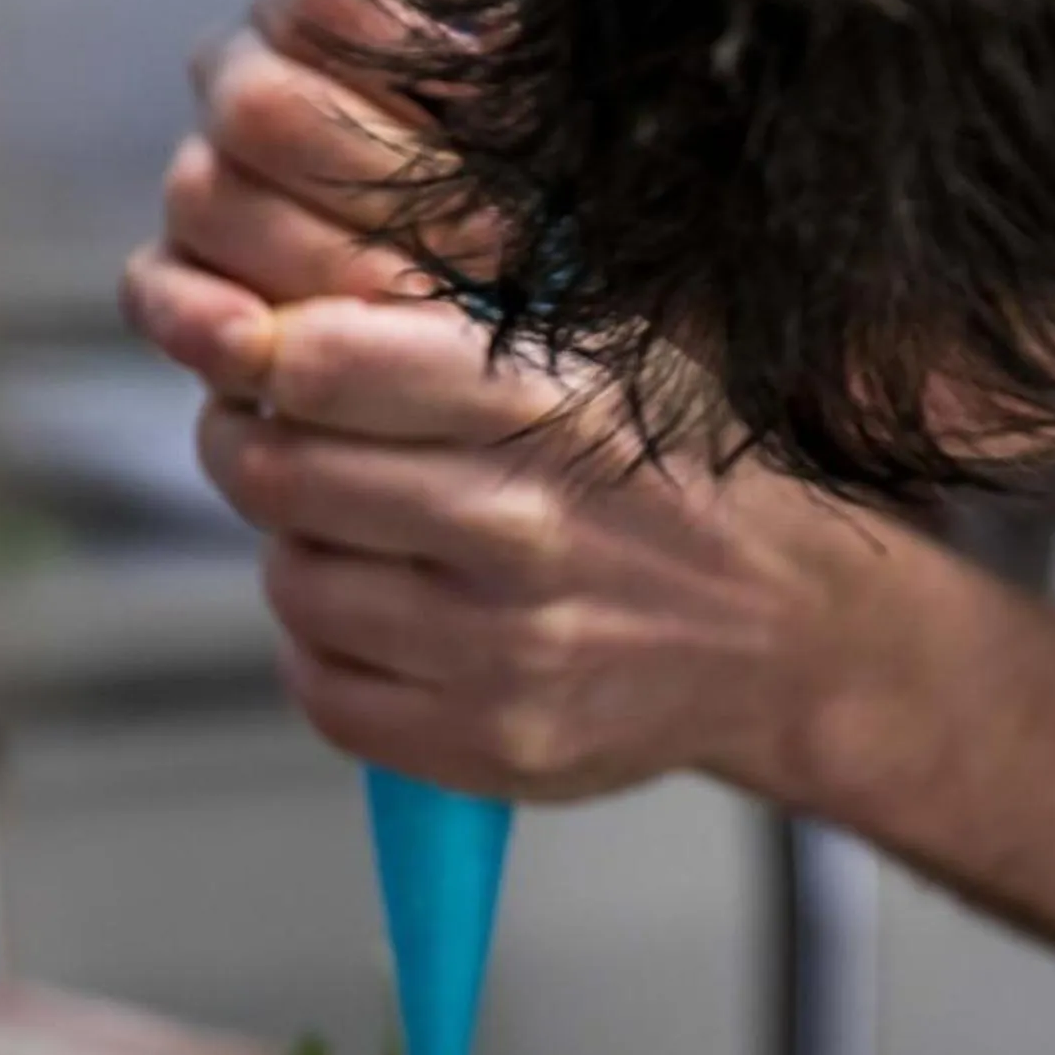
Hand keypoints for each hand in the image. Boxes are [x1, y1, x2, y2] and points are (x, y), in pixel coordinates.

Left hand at [122, 0, 942, 809]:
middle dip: (259, 445)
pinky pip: (326, 690)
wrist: (795, 635)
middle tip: (294, 440)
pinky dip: (333, 651)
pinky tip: (393, 620)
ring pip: (293, 582)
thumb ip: (452, 323)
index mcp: (550, 408)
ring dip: (304, 552)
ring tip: (368, 536)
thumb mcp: (605, 353)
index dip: (260, 350)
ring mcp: (505, 654)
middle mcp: (525, 534)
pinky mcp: (491, 746)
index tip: (271, 355)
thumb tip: (265, 308)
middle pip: (276, 472)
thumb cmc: (685, 477)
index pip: (315, 360)